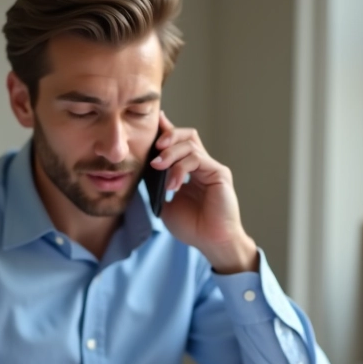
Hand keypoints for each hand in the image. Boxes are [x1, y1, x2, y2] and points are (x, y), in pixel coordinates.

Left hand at [149, 111, 257, 273]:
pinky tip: (172, 184)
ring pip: (190, 144)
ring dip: (170, 153)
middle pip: (187, 135)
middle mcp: (202, 166)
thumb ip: (157, 186)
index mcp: (190, 171)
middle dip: (168, 135)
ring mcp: (211, 168)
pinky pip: (197, 158)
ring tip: (157, 166)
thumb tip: (143, 171)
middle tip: (154, 146)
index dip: (166, 130)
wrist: (211, 242)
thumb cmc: (192, 227)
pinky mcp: (219, 173)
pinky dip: (180, 168)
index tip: (153, 121)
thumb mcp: (165, 204)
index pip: (179, 144)